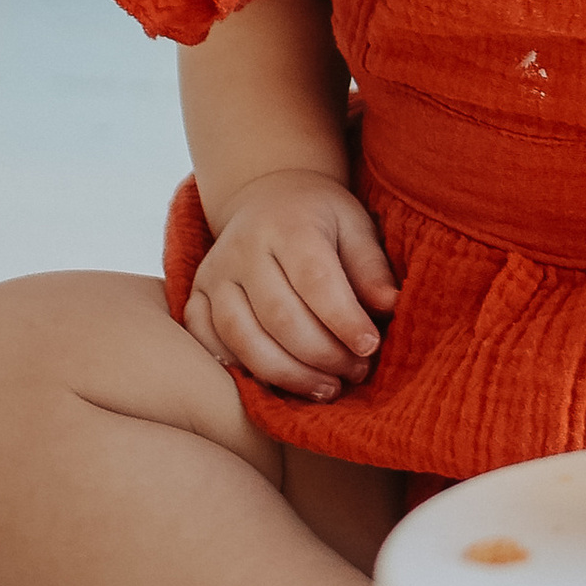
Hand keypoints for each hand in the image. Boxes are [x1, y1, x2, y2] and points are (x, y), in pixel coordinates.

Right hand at [186, 170, 400, 401]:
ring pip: (241, 336)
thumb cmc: (319, 219)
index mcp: (287, 225)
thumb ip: (371, 267)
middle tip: (356, 372)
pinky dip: (241, 370)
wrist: (265, 197)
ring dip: (287, 373)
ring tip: (328, 389)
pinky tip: (279, 384)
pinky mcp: (195, 297)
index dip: (344, 320)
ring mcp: (214, 275)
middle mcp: (243, 249)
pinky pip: (208, 343)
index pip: (315, 280)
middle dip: (322, 354)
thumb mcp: (354, 226)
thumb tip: (389, 306)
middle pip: (279, 316)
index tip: (370, 347)